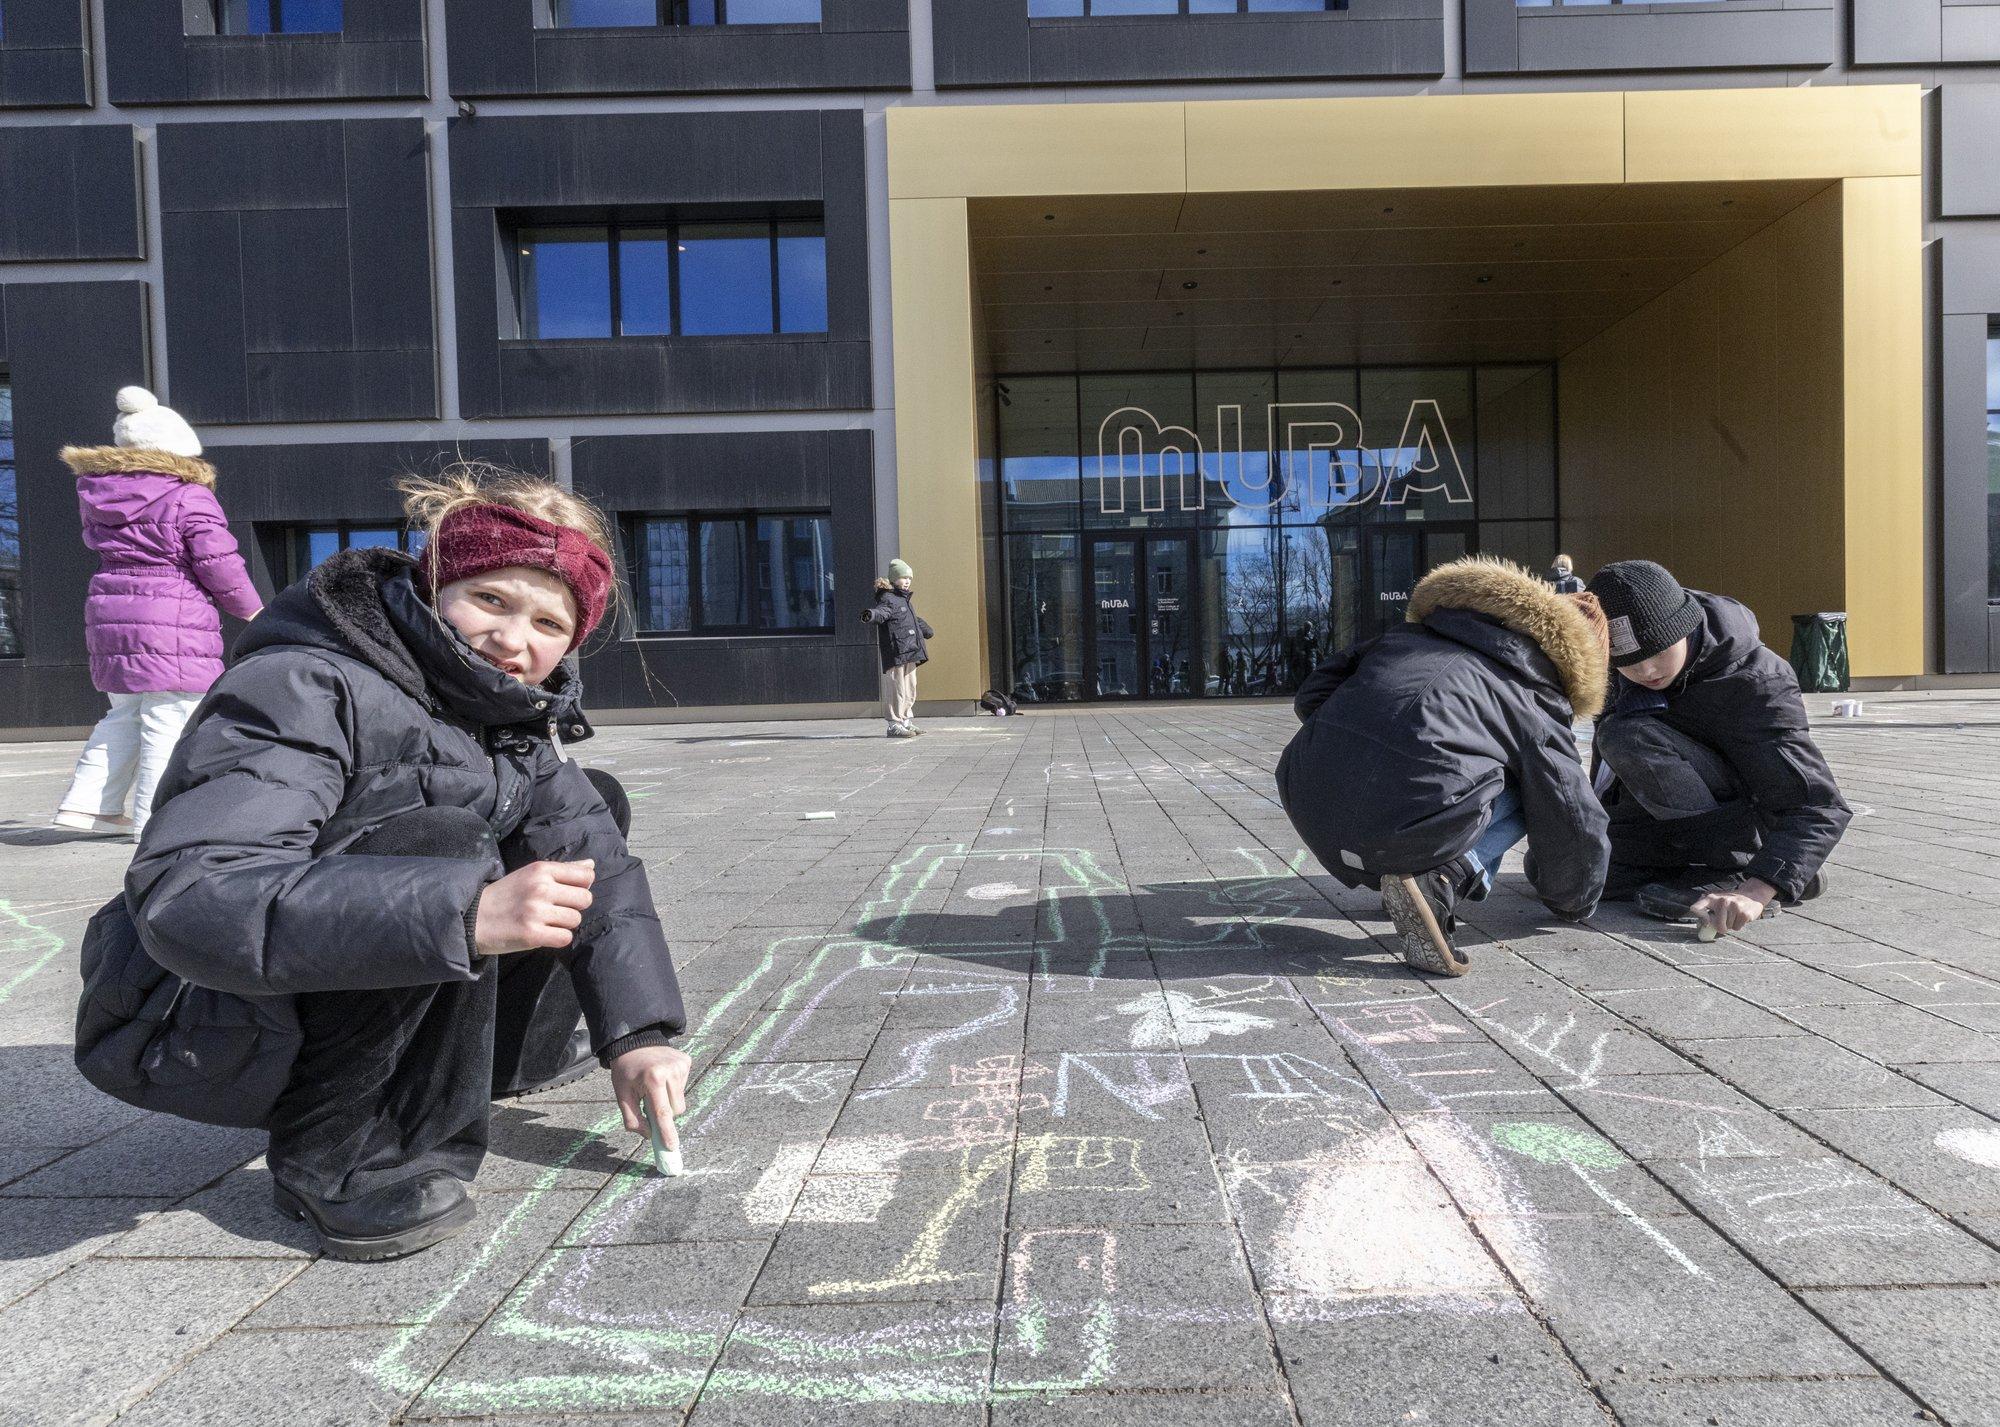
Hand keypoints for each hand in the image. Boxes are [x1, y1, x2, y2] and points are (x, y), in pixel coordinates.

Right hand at [473, 859, 593, 954]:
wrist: (473, 917)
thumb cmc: (505, 895)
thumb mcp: (530, 874)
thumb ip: (562, 870)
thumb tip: (591, 866)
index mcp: (541, 870)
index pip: (585, 876)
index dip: (582, 886)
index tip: (569, 893)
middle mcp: (541, 889)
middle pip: (585, 899)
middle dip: (575, 907)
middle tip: (557, 910)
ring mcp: (536, 912)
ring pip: (575, 920)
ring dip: (565, 924)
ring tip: (547, 922)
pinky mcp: (532, 935)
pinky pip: (565, 938)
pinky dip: (558, 938)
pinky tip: (545, 934)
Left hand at [612, 1044, 690, 1147]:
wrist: (634, 1042)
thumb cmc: (626, 1071)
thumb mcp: (622, 1095)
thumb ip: (632, 1119)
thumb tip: (649, 1136)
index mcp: (653, 1079)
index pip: (662, 1112)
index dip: (667, 1132)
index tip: (672, 1147)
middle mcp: (670, 1071)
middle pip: (675, 1109)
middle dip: (664, 1112)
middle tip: (649, 1101)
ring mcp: (680, 1065)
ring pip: (680, 1100)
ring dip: (669, 1100)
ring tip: (655, 1087)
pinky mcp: (686, 1061)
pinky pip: (683, 1086)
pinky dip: (673, 1087)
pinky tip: (663, 1077)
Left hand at [1692, 878, 1774, 934]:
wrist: (1752, 894)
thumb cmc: (1730, 901)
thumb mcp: (1717, 900)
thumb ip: (1707, 910)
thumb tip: (1702, 926)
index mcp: (1711, 898)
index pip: (1696, 908)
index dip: (1700, 918)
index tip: (1707, 923)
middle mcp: (1722, 901)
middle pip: (1717, 925)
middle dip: (1721, 927)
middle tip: (1725, 920)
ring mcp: (1734, 907)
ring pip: (1728, 927)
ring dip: (1731, 924)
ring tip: (1734, 915)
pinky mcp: (1744, 914)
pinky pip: (1737, 928)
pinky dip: (1738, 925)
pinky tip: (1740, 916)